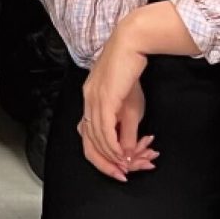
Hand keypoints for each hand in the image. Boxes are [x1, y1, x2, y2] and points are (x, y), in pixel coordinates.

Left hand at [78, 29, 158, 182]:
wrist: (132, 43)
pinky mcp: (104, 99)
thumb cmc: (131, 70)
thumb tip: (128, 153)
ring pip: (97, 140)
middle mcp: (87, 102)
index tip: (118, 170)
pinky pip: (105, 130)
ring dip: (113, 157)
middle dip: (106, 164)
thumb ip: (127, 130)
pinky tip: (123, 154)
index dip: (102, 159)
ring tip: (129, 166)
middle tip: (122, 175)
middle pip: (89, 145)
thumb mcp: (131, 106)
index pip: (88, 139)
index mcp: (89, 102)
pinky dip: (113, 146)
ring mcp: (93, 101)